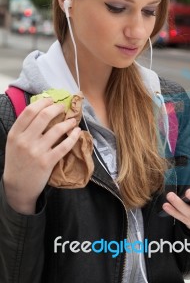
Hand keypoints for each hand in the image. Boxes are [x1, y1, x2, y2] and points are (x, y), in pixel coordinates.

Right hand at [3, 98, 80, 214]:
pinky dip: (73, 136)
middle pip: (44, 116)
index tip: (51, 100)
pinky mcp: (48, 162)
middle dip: (57, 108)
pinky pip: (64, 145)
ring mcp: (37, 151)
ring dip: (68, 122)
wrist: (18, 187)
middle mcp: (25, 141)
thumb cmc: (17, 162)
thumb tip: (42, 109)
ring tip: (73, 120)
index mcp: (15, 134)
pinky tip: (77, 132)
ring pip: (57, 129)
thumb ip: (25, 128)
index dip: (43, 102)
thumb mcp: (14, 143)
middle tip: (63, 107)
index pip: (29, 111)